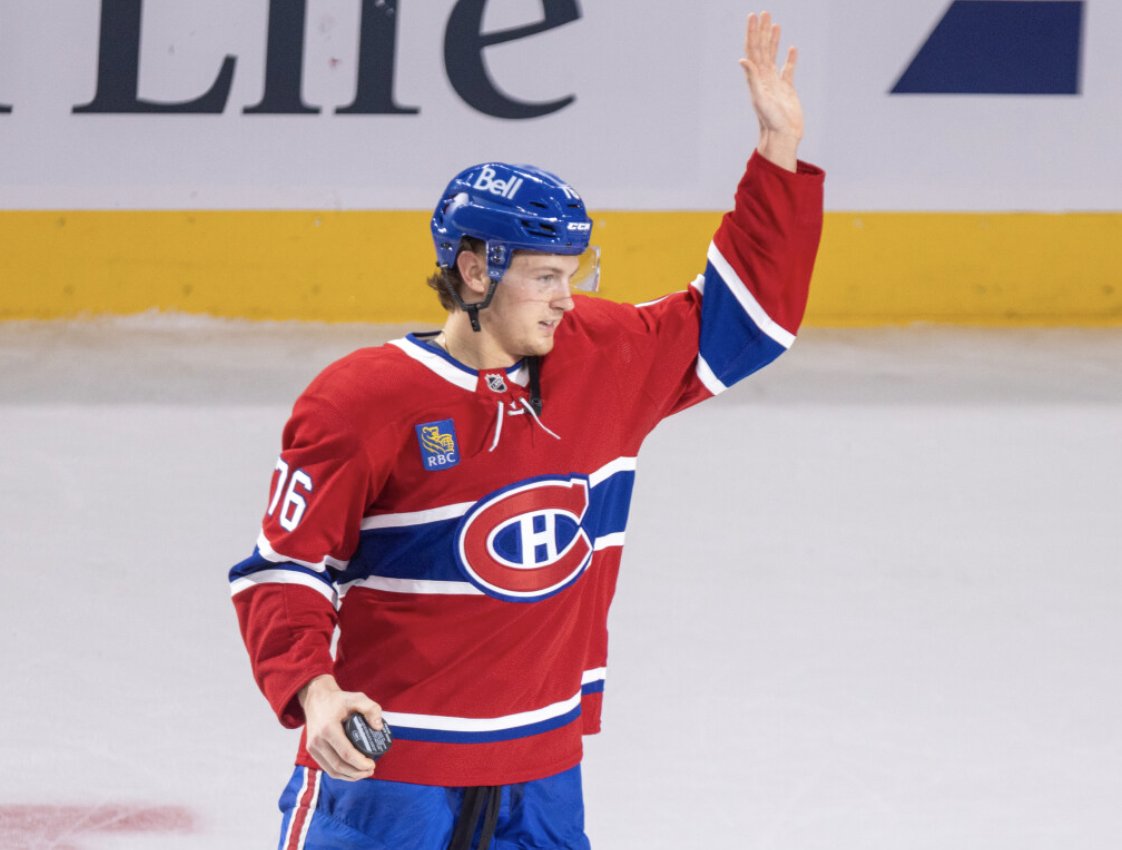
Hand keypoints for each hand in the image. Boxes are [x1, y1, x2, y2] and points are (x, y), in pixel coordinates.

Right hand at [298, 674, 382, 780]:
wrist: (316, 698)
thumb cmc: (338, 700)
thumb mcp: (357, 698)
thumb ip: (371, 709)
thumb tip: (378, 727)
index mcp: (328, 728)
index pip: (346, 753)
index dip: (360, 763)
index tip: (372, 765)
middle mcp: (317, 740)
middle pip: (338, 765)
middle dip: (356, 772)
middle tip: (371, 770)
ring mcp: (312, 746)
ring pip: (332, 770)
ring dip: (349, 776)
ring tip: (364, 773)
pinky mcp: (311, 750)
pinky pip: (327, 767)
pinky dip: (340, 773)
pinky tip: (352, 772)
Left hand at [739, 11, 803, 170]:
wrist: (782, 136)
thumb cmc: (770, 120)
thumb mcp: (760, 97)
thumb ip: (752, 78)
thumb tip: (743, 59)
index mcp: (757, 77)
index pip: (753, 49)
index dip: (753, 32)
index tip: (754, 16)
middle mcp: (764, 78)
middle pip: (762, 48)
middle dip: (762, 30)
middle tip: (764, 12)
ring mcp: (775, 83)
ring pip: (773, 56)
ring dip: (773, 40)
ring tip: (775, 24)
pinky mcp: (787, 89)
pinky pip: (788, 70)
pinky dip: (790, 58)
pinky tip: (792, 49)